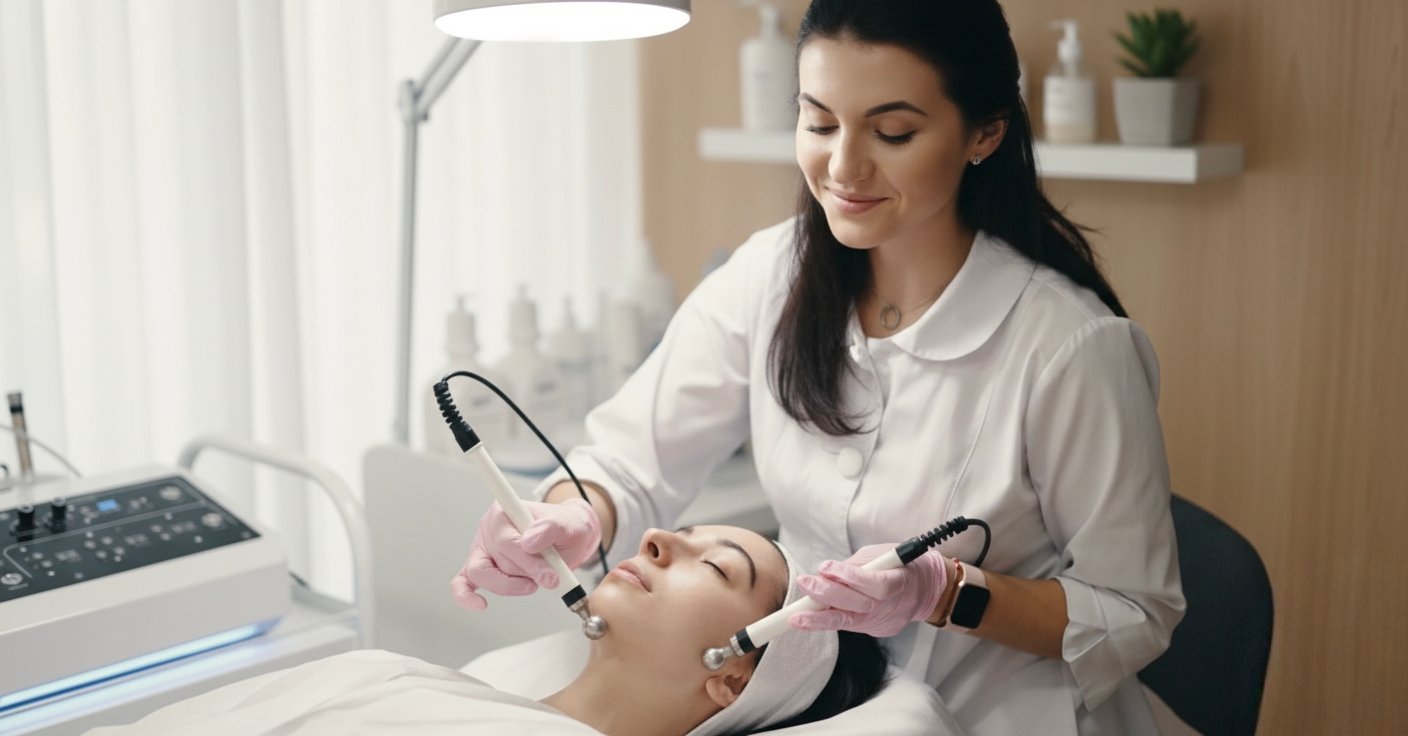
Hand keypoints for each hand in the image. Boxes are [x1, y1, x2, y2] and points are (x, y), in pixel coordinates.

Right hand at [450, 498, 601, 610]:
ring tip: (534, 583)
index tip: (550, 574)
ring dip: (511, 585)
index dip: (528, 561)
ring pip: (481, 574)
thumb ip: (550, 528)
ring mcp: (482, 550)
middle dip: (526, 573)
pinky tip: (480, 604)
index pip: (507, 541)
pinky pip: (462, 583)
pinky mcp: (481, 568)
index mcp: (504, 512)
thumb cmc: (565, 528)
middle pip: (496, 560)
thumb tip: (529, 541)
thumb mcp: (567, 524)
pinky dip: (466, 595)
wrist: (568, 536)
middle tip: (551, 578)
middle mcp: (488, 529)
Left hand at [790, 544, 948, 637]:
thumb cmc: (903, 566)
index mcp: (900, 581)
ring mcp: (885, 621)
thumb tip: (828, 573)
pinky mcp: (879, 631)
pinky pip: (852, 625)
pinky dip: (830, 621)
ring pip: (850, 622)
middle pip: (857, 604)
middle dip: (827, 595)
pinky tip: (810, 619)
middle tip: (804, 584)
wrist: (928, 590)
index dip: (850, 577)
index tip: (825, 568)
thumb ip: (857, 566)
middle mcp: (892, 606)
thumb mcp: (884, 555)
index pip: (874, 583)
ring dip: (819, 620)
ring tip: (795, 617)